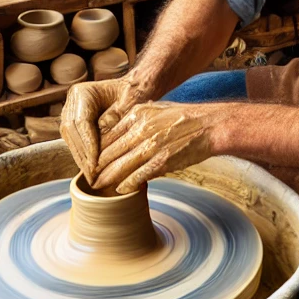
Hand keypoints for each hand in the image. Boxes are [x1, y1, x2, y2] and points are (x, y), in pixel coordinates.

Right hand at [61, 78, 144, 183]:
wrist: (133, 89)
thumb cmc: (135, 93)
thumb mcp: (131, 102)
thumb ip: (118, 115)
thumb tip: (103, 132)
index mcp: (82, 93)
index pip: (81, 122)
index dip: (87, 144)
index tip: (95, 163)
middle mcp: (72, 102)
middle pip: (71, 132)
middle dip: (82, 155)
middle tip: (92, 175)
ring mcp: (70, 112)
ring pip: (70, 139)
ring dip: (80, 158)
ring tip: (91, 176)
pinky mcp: (75, 123)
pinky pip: (75, 142)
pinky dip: (82, 156)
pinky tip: (91, 170)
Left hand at [92, 102, 225, 192]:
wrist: (210, 125)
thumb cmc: (186, 117)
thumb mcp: (157, 108)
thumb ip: (138, 117)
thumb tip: (122, 127)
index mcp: (137, 115)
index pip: (108, 135)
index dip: (97, 150)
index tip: (91, 160)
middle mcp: (141, 129)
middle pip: (110, 151)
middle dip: (97, 167)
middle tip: (88, 177)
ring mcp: (151, 146)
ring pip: (120, 165)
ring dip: (107, 178)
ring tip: (98, 186)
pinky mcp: (162, 161)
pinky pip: (139, 175)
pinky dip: (127, 183)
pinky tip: (120, 189)